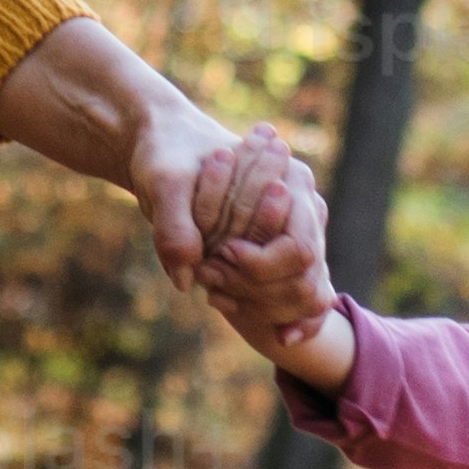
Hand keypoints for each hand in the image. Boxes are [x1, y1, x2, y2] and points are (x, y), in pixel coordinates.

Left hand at [148, 115, 344, 382]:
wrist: (166, 149)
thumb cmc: (167, 156)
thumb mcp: (164, 183)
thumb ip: (174, 225)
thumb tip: (188, 274)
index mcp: (291, 181)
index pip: (298, 249)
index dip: (258, 269)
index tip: (214, 262)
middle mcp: (304, 207)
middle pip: (304, 280)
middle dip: (258, 292)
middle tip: (210, 286)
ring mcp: (297, 230)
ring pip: (305, 295)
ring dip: (263, 307)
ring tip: (213, 295)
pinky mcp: (282, 250)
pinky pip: (298, 297)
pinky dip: (278, 317)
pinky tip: (247, 319)